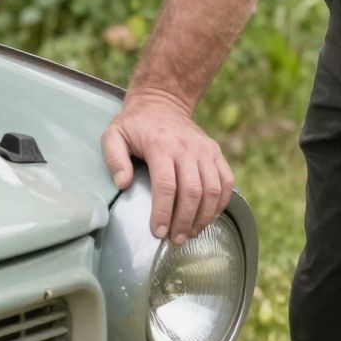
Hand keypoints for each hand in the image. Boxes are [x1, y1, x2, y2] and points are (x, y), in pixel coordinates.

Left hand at [100, 89, 233, 244]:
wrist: (162, 101)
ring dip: (203, 217)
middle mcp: (187, 148)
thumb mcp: (113, 135)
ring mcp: (204, 150)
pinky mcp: (215, 153)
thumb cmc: (135, 124)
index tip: (158, 232)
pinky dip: (221, 203)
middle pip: (192, 192)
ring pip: (212, 190)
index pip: (166, 185)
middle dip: (184, 221)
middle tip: (175, 239)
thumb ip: (114, 159)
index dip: (163, 212)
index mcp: (160, 145)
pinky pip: (226, 182)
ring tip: (190, 233)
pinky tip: (208, 217)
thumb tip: (123, 184)